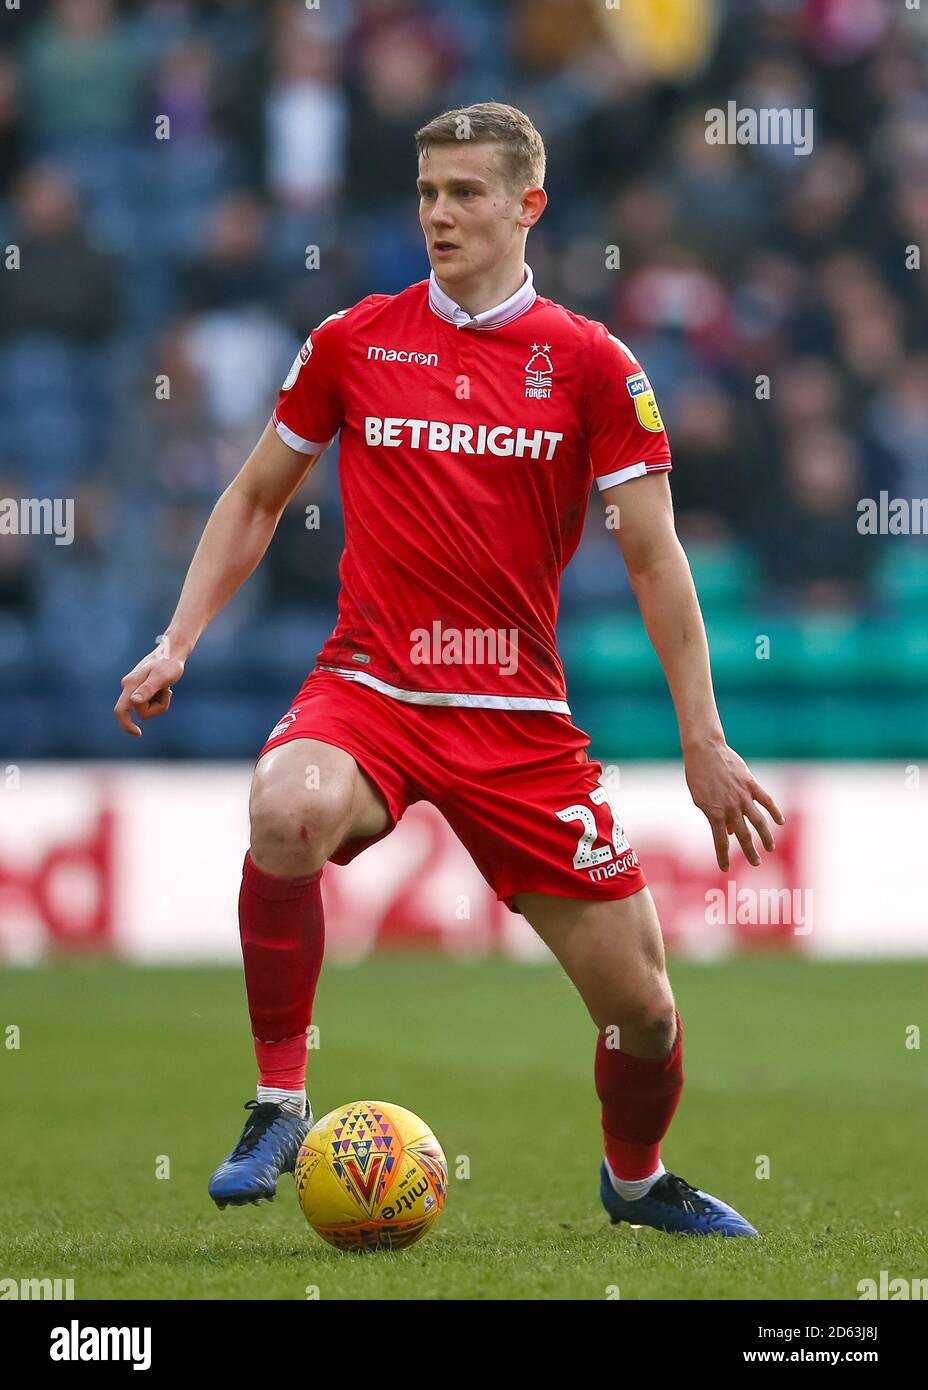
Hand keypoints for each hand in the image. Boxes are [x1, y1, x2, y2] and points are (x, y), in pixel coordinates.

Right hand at [114, 642, 184, 736]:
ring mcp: (135, 688)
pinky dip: (160, 699)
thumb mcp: (161, 677)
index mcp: (130, 685)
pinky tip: (165, 688)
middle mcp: (129, 687)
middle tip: (168, 692)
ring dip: (160, 702)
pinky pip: (151, 702)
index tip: (139, 733)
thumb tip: (134, 702)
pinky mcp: (142, 688)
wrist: (172, 652)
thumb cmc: (169, 664)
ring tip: (166, 688)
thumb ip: (147, 689)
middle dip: (157, 707)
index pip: (121, 710)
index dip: (126, 725)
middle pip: (140, 712)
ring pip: (147, 708)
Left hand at [684, 740, 783, 870]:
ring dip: (765, 836)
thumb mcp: (702, 799)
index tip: (724, 869)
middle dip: (750, 852)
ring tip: (770, 848)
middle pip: (743, 835)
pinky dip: (774, 811)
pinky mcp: (750, 784)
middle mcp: (730, 807)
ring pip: (758, 821)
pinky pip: (766, 800)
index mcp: (714, 813)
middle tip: (756, 863)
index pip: (720, 841)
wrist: (704, 751)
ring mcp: (742, 796)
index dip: (723, 856)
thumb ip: (716, 815)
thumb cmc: (698, 776)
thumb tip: (732, 831)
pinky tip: (780, 821)